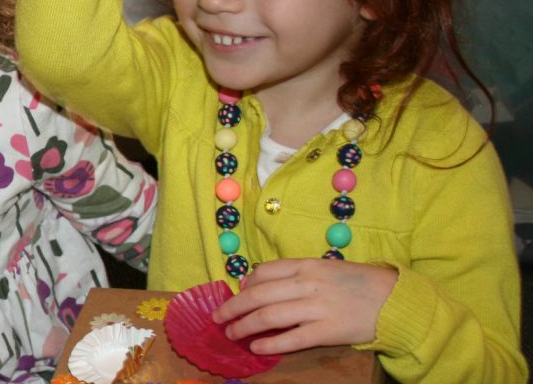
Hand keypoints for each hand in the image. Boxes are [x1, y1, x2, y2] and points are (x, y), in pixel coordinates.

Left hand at [212, 258, 397, 354]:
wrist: (396, 300)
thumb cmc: (358, 283)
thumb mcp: (326, 268)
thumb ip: (295, 273)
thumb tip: (257, 281)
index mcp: (306, 265)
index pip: (263, 272)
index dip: (244, 285)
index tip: (236, 295)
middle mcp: (308, 284)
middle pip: (258, 296)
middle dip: (232, 308)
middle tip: (217, 318)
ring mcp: (317, 308)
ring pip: (268, 316)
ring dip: (244, 326)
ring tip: (232, 333)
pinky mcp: (328, 331)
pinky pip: (291, 339)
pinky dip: (270, 344)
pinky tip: (256, 348)